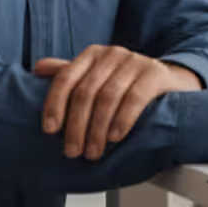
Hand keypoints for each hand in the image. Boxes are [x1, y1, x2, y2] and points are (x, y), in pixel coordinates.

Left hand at [34, 46, 199, 160]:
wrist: (170, 81)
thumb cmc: (127, 83)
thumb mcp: (97, 77)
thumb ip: (70, 74)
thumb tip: (37, 69)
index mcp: (92, 54)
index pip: (66, 77)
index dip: (54, 104)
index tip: (49, 130)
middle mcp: (112, 54)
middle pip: (85, 92)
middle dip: (76, 126)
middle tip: (73, 151)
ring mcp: (135, 61)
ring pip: (107, 97)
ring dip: (97, 129)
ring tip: (93, 152)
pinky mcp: (154, 73)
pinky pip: (134, 98)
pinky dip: (122, 120)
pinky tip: (115, 137)